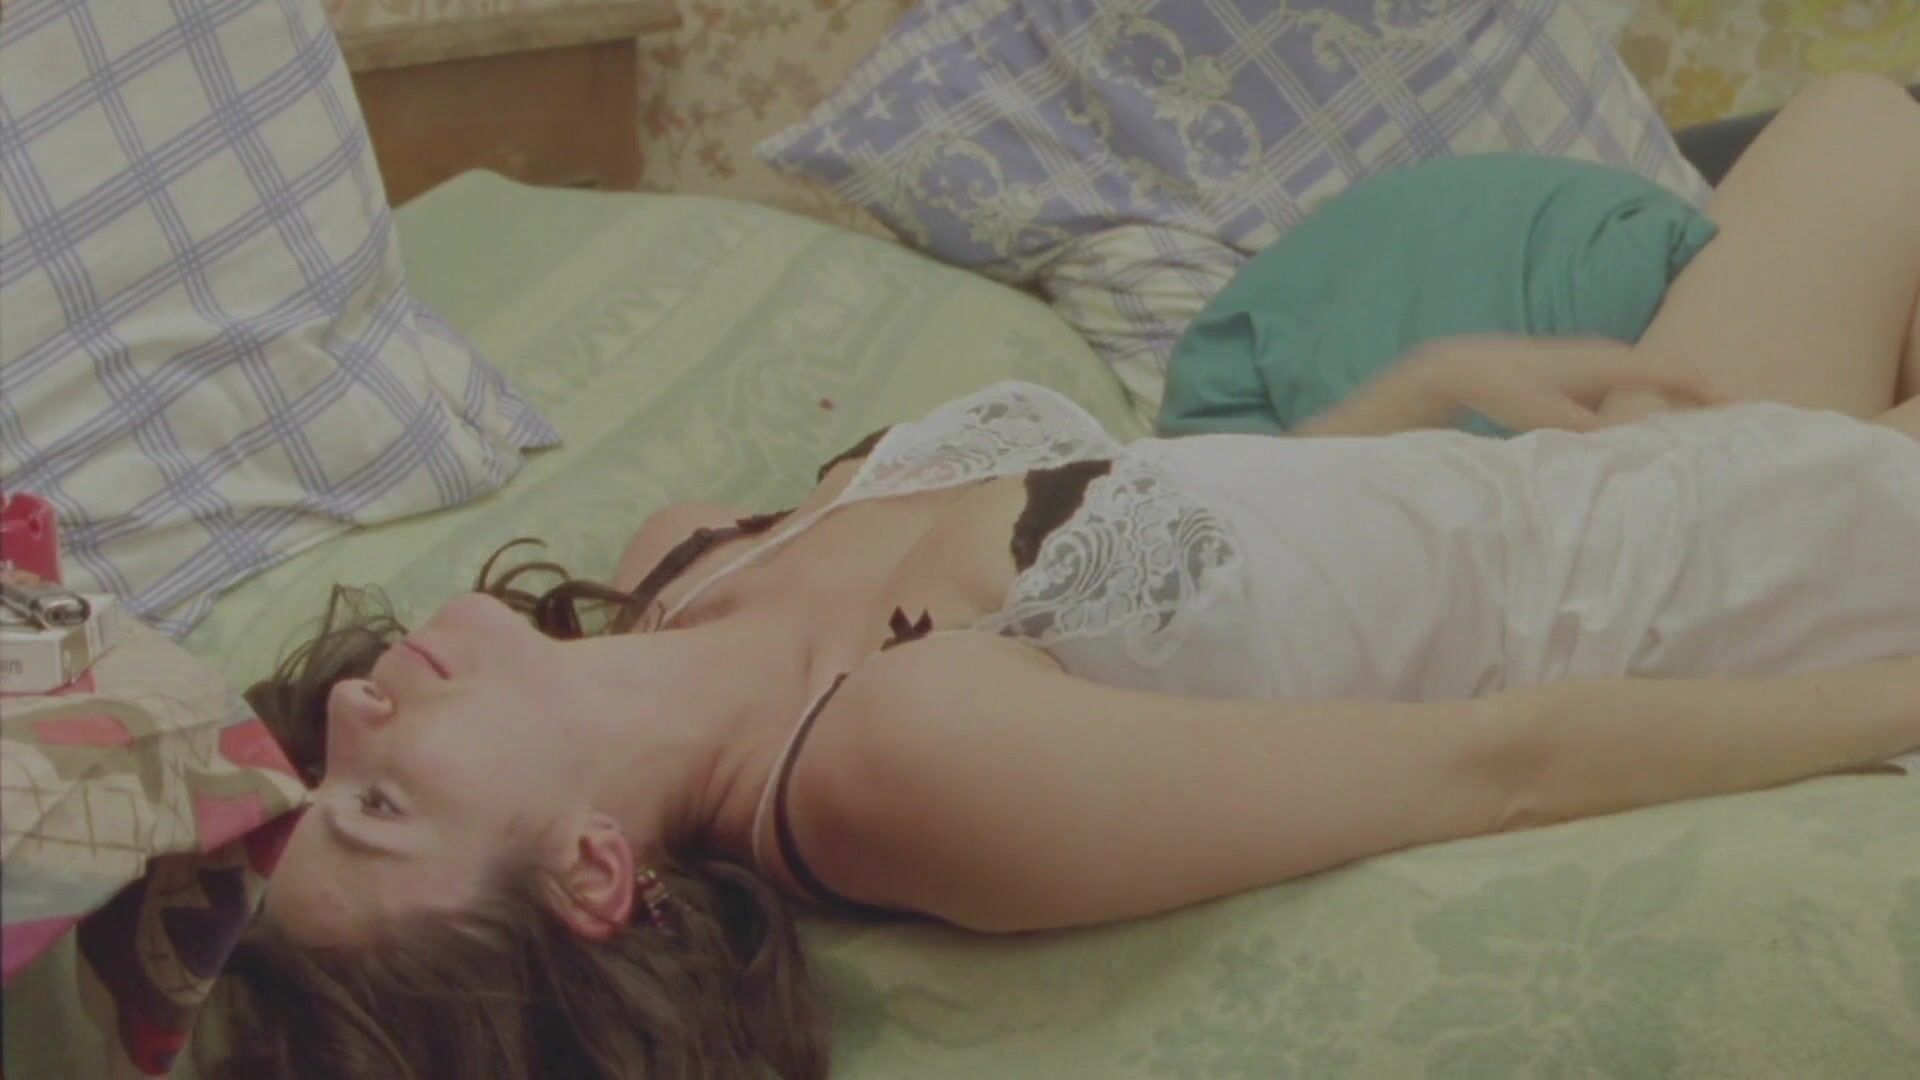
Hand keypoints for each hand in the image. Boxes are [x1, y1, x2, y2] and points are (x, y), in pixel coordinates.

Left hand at [1409, 336, 1727, 433]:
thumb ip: (1589, 433)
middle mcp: (1608, 356)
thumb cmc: (1503, 387)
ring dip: (1680, 399)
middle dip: (1705, 395)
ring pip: (1653, 380)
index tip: (1742, 410)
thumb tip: (1632, 447)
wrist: (1465, 367)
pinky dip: (1653, 401)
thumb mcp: (1546, 417)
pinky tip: (1655, 428)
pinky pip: (1632, 386)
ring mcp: (1597, 363)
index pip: (1674, 371)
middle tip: (1738, 426)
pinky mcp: (1584, 375)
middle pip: (1672, 372)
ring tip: (1708, 431)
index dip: (1710, 390)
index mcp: (1607, 362)